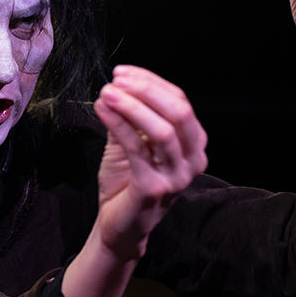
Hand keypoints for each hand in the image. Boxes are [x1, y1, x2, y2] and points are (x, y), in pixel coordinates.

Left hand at [92, 65, 207, 257]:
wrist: (119, 225)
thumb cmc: (127, 181)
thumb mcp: (131, 143)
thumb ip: (131, 117)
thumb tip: (118, 85)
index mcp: (193, 144)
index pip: (180, 102)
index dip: (151, 82)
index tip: (122, 72)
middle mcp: (193, 160)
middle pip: (178, 112)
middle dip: (146, 90)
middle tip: (116, 79)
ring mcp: (177, 177)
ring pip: (162, 130)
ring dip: (132, 106)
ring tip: (106, 92)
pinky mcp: (154, 189)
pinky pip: (136, 149)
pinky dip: (118, 124)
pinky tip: (102, 110)